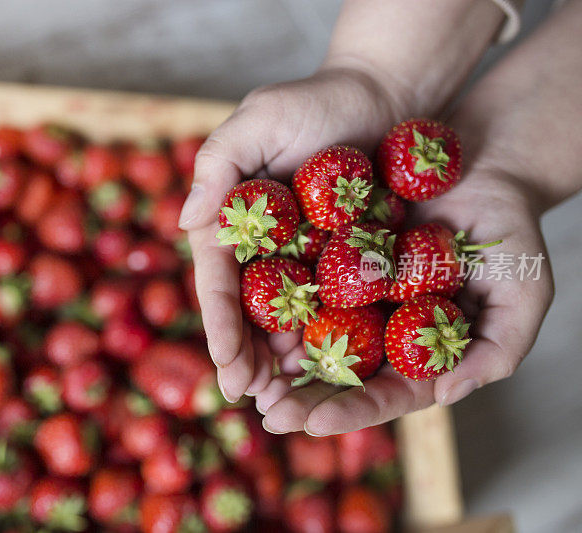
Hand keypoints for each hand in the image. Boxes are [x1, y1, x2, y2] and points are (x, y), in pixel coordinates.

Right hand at [178, 68, 407, 403]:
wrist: (386, 94)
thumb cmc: (318, 100)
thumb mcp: (260, 119)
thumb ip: (218, 162)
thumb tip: (187, 220)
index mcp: (233, 220)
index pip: (218, 282)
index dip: (220, 327)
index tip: (227, 368)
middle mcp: (262, 246)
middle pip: (248, 312)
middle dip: (247, 357)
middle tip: (253, 399)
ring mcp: (302, 256)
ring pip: (286, 320)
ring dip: (282, 362)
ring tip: (286, 401)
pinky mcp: (343, 259)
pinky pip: (332, 306)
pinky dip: (327, 340)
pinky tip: (327, 373)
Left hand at [256, 169, 553, 434]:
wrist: (483, 158)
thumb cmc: (510, 227)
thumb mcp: (523, 291)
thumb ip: (498, 349)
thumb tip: (446, 394)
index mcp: (420, 350)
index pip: (386, 393)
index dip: (352, 410)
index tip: (315, 422)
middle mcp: (381, 327)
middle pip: (338, 375)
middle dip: (303, 398)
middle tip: (270, 414)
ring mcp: (353, 292)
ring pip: (310, 334)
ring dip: (277, 360)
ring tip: (249, 380)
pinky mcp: (330, 254)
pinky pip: (297, 280)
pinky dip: (274, 303)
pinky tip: (247, 317)